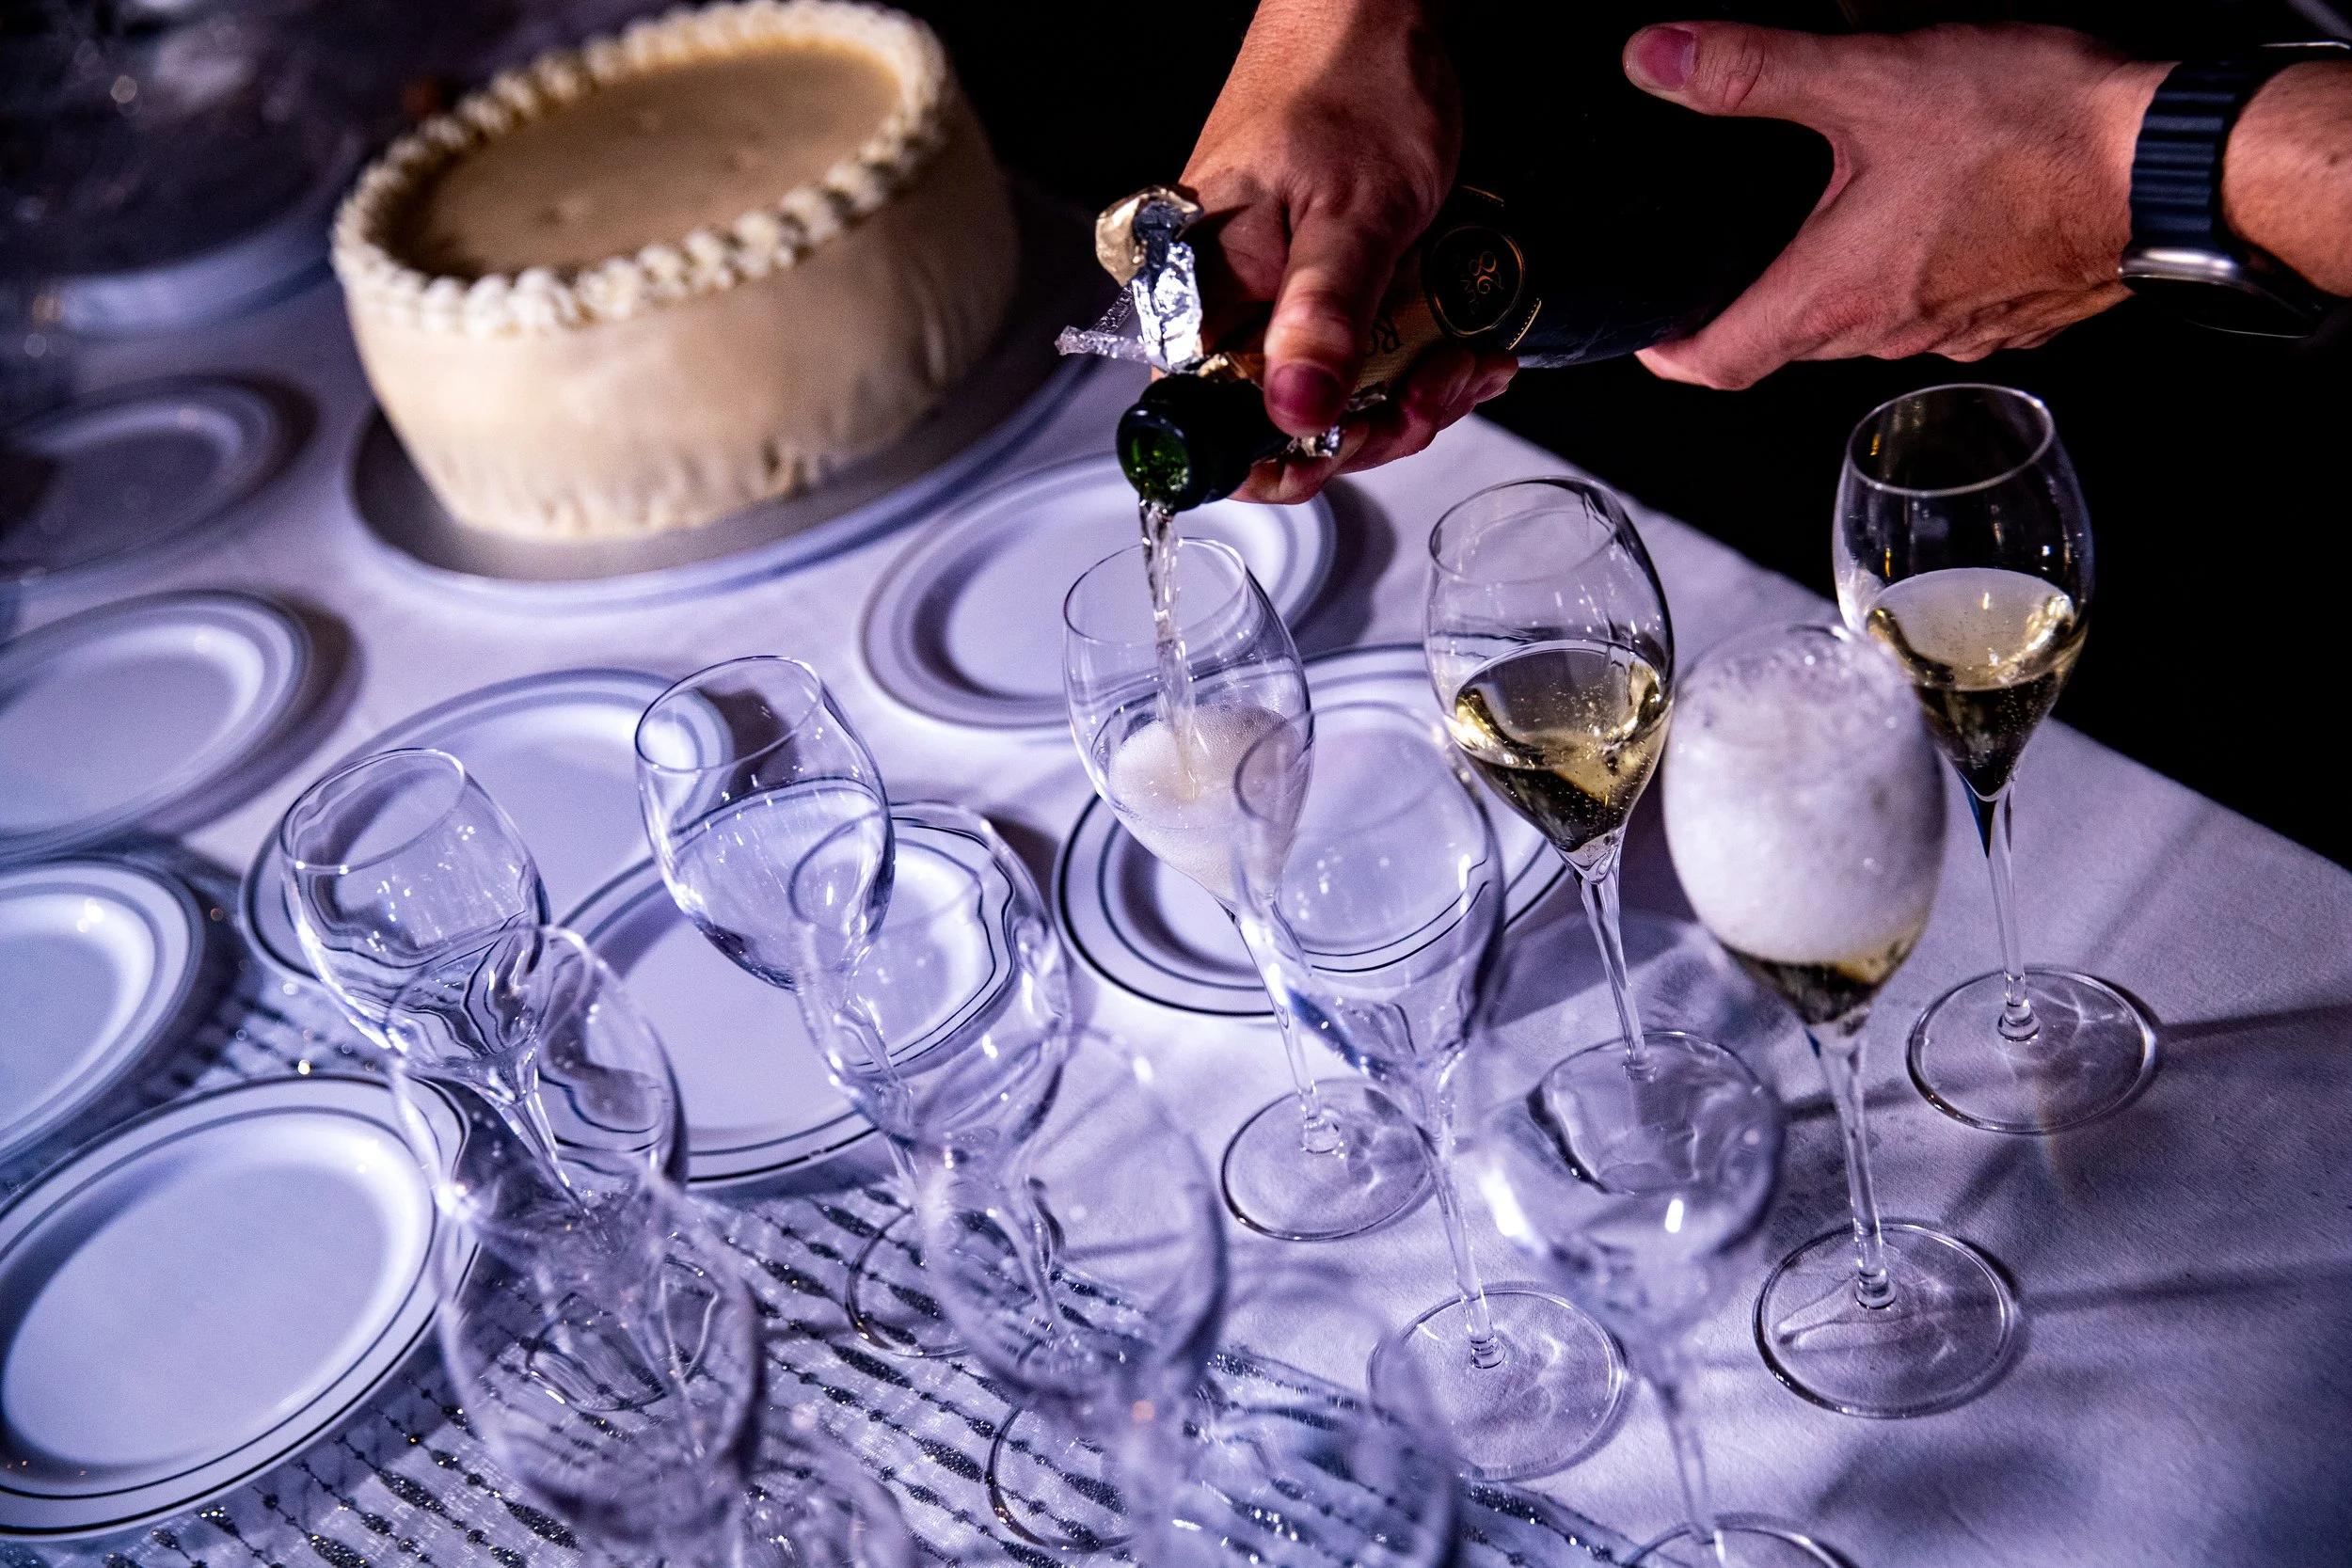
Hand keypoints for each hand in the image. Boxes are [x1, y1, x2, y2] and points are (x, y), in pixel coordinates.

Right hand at [1179, 0, 1514, 499]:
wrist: (1375, 9)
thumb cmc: (1351, 77)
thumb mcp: (1357, 211)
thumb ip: (1325, 317)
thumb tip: (1296, 411)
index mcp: (1202, 292)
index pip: (1210, 429)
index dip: (1286, 458)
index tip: (1360, 438)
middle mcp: (1228, 304)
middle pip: (1285, 425)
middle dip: (1377, 424)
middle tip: (1440, 386)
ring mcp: (1276, 297)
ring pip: (1333, 396)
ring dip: (1412, 394)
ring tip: (1468, 358)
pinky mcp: (1318, 286)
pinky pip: (1360, 354)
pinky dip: (1417, 360)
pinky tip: (1463, 344)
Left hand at [1620, 22, 2170, 388]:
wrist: (2173, 164)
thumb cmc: (2033, 133)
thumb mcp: (1868, 79)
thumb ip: (1754, 70)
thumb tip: (1658, 59)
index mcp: (1834, 298)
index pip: (1715, 363)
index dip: (1669, 353)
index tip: (1650, 338)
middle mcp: (1886, 334)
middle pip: (1786, 339)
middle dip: (1756, 298)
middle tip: (1739, 253)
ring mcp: (1954, 333)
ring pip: (1866, 321)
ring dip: (1844, 276)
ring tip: (1838, 211)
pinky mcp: (2011, 315)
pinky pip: (1939, 306)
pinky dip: (1918, 270)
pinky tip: (1935, 214)